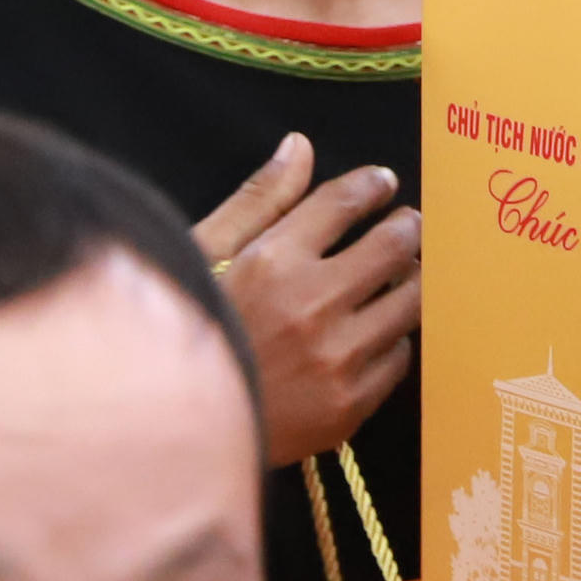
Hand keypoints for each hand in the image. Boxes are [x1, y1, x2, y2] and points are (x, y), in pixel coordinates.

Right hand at [198, 134, 420, 467]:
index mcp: (271, 262)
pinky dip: (393, 338)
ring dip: (409, 280)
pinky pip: (398, 357)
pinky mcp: (347, 407)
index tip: (382, 183)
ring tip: (400, 274)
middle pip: (392, 246)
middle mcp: (310, 306)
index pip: (343, 204)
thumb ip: (258, 200)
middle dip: (406, 227)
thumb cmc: (183, 335)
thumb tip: (300, 145)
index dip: (370, 187)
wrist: (171, 435)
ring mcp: (334, 359)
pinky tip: (377, 331)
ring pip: (408, 301)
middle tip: (408, 226)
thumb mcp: (203, 258)